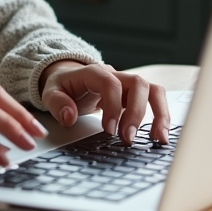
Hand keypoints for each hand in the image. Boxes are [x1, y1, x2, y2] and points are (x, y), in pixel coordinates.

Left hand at [39, 61, 169, 144]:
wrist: (69, 77)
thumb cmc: (63, 85)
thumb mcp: (50, 92)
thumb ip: (57, 103)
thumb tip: (69, 116)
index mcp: (93, 72)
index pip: (109, 83)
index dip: (112, 105)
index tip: (108, 129)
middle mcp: (115, 75)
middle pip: (137, 84)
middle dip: (136, 113)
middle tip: (127, 138)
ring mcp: (127, 84)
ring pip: (153, 90)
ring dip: (158, 114)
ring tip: (157, 138)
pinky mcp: (135, 95)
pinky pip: (155, 100)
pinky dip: (161, 116)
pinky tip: (159, 135)